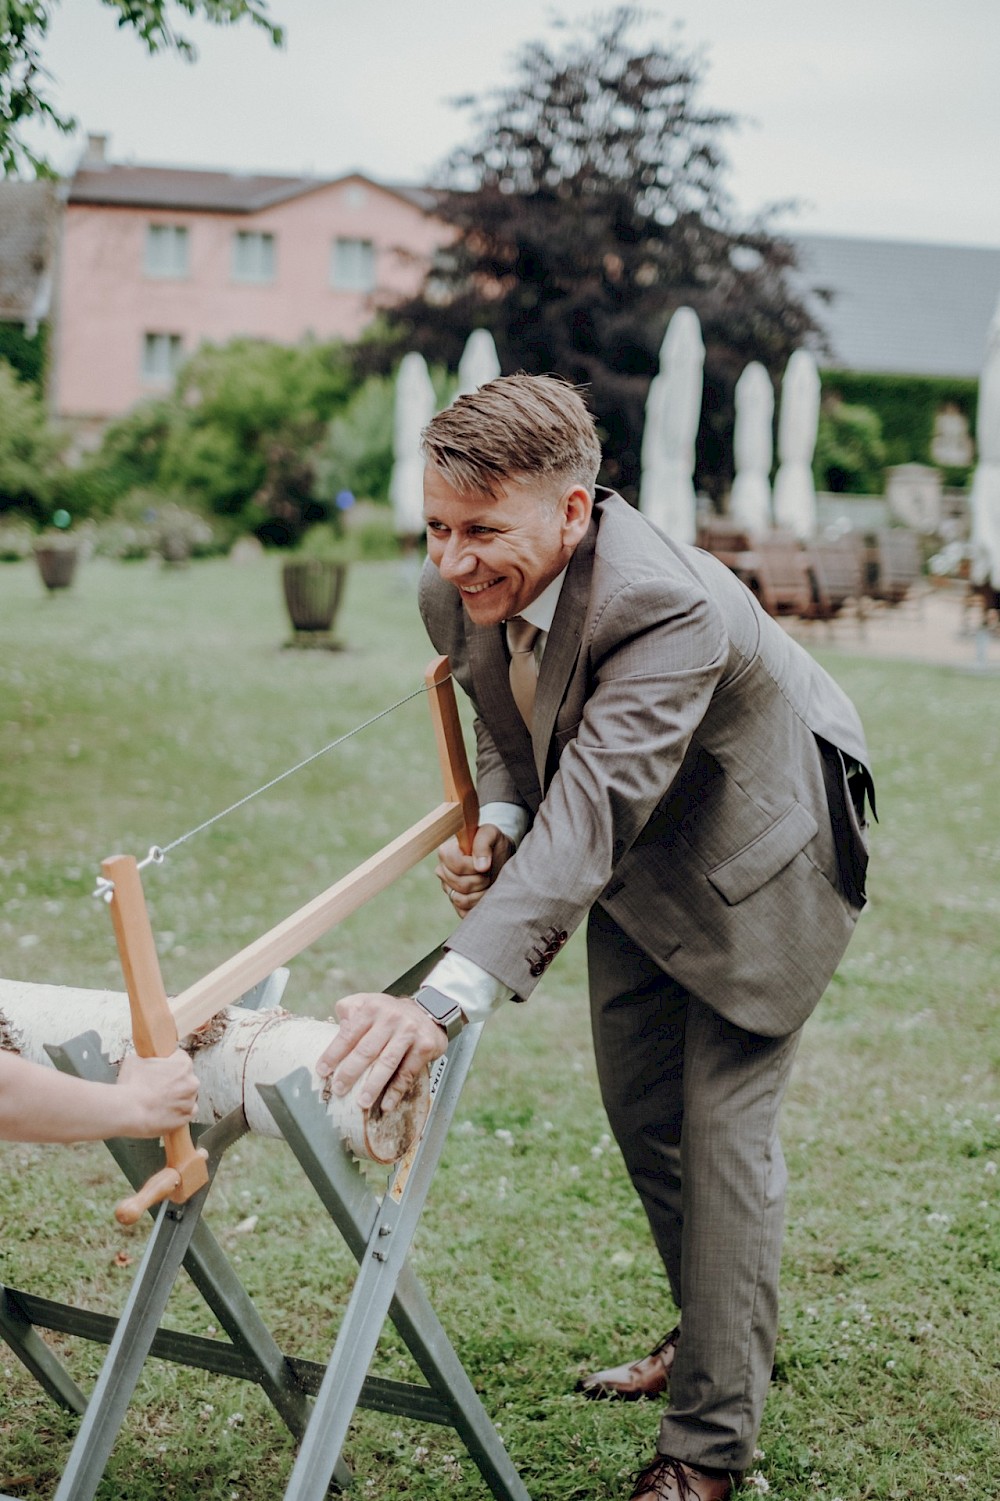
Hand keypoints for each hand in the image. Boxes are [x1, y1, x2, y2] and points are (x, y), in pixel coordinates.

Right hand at [115, 1050, 198, 1137]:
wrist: (129, 1111)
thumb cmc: (132, 1085)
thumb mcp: (134, 1060)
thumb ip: (147, 1059)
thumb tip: (144, 1062)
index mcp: (183, 1064)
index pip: (180, 1058)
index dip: (168, 1064)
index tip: (160, 1070)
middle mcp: (191, 1082)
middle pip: (185, 1078)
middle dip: (174, 1082)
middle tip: (157, 1087)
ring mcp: (190, 1101)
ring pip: (186, 1096)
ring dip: (176, 1098)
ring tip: (158, 1102)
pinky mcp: (186, 1117)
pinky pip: (186, 1112)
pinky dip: (178, 1112)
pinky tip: (164, 1111)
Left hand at [316, 993, 447, 1111]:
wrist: (429, 1009)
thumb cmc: (390, 1013)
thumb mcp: (368, 1003)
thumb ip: (349, 1013)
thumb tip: (333, 1033)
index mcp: (371, 1008)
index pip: (348, 1034)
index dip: (334, 1054)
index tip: (322, 1071)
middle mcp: (390, 1018)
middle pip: (366, 1050)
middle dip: (350, 1073)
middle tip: (339, 1090)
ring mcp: (408, 1032)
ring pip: (387, 1063)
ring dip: (373, 1085)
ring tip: (362, 1102)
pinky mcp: (424, 1046)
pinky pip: (407, 1073)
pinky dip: (396, 1091)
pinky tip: (386, 1103)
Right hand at [435, 822, 513, 916]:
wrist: (501, 859)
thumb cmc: (494, 844)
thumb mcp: (492, 835)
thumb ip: (484, 843)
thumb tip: (481, 866)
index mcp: (446, 852)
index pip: (455, 865)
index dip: (472, 866)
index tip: (485, 862)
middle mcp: (443, 871)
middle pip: (460, 884)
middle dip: (481, 880)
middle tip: (489, 872)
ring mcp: (448, 889)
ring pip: (461, 900)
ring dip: (481, 893)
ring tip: (488, 882)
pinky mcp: (456, 904)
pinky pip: (464, 911)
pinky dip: (479, 905)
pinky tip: (485, 893)